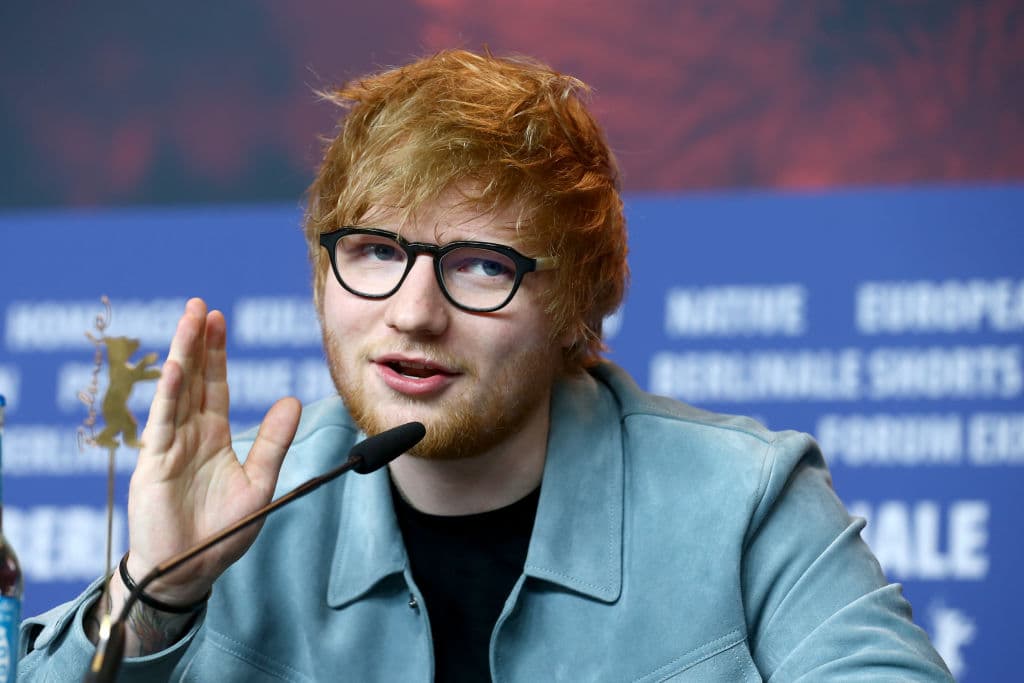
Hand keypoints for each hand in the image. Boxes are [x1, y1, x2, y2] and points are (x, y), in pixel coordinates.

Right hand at [122, 297, 300, 604]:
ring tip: (189, 320)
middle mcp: (189, 435)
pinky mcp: (154, 463)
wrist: (189, 571)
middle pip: (195, 380)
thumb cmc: (221, 532)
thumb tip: (293, 399)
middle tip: (202, 306)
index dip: (217, 354)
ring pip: (178, 392)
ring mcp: (169, 446)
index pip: (216, 386)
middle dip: (198, 342)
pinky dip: (169, 394)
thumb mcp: (259, 483)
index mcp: (214, 437)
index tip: (220, 319)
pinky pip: (163, 422)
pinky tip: (175, 366)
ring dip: (183, 355)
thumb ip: (274, 441)